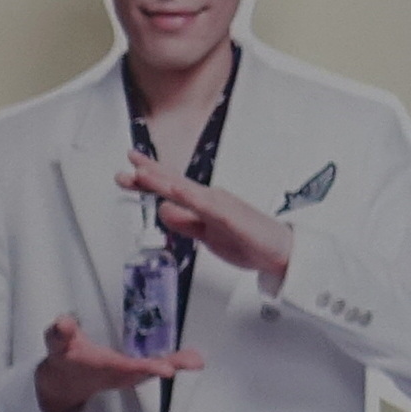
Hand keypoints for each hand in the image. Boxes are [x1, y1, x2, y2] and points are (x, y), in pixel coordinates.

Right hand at [32, 312, 196, 411]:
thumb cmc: (65, 357)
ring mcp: (130, 374)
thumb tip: (63, 322)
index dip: (146, 367)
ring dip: (178, 364)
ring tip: (197, 360)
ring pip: (157, 369)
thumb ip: (60, 333)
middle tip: (194, 362)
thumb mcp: (58, 344)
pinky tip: (193, 358)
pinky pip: (158, 366)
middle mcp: (121, 373)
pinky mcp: (135, 372)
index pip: (127, 367)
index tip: (166, 369)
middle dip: (171, 366)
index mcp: (104, 366)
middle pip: (149, 370)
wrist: (66, 381)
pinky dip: (176, 362)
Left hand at [119, 151, 292, 288]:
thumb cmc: (250, 242)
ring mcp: (220, 206)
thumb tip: (162, 210)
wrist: (281, 251)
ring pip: (185, 191)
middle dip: (149, 173)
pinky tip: (176, 192)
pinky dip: (189, 197)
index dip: (149, 179)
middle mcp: (210, 199)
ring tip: (141, 171)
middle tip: (129, 160)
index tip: (128, 170)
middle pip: (174, 183)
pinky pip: (206, 206)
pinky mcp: (230, 217)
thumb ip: (184, 223)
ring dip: (163, 181)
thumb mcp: (206, 235)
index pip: (171, 188)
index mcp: (203, 204)